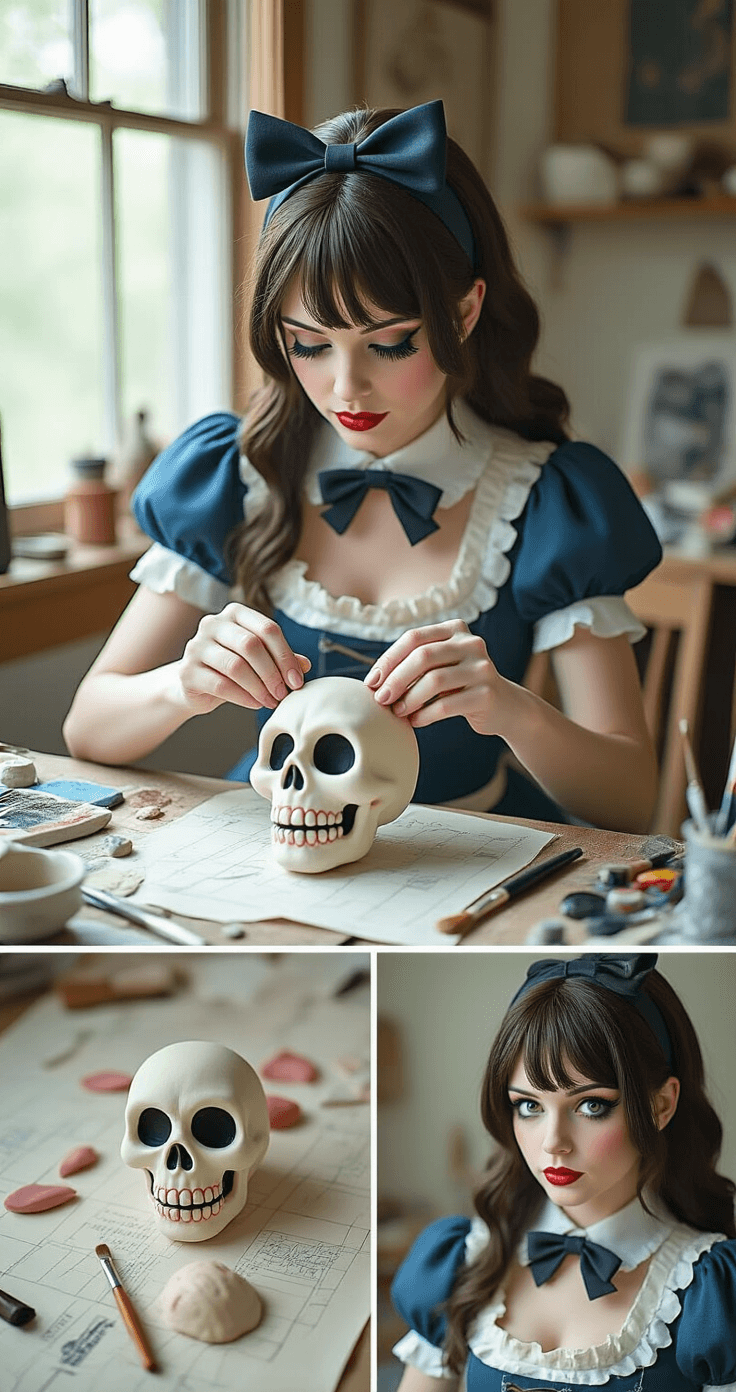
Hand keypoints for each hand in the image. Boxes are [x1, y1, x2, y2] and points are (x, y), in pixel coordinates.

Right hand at [177, 603, 310, 714]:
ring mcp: (196, 646)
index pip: (268, 629)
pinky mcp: (187, 671)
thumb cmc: (231, 668)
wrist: (194, 684)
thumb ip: (279, 658)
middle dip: (273, 673)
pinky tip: (255, 703)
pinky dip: (244, 697)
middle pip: (251, 645)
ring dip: (259, 688)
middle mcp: (212, 624)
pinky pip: (221, 685)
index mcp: (234, 614)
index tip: (297, 680)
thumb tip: (305, 664)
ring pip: (236, 666)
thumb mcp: (258, 659)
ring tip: (271, 701)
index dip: (286, 656)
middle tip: (283, 693)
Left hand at [364, 619, 503, 733]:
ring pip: (434, 681)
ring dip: (409, 698)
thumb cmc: (461, 686)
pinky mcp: (487, 694)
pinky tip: (415, 721)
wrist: (505, 707)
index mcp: (455, 629)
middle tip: (381, 699)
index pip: (414, 638)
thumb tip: (374, 681)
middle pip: (423, 657)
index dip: (388, 659)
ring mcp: (482, 668)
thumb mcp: (441, 666)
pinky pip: (447, 705)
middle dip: (396, 679)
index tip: (371, 681)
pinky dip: (425, 714)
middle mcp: (471, 643)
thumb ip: (415, 664)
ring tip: (398, 712)